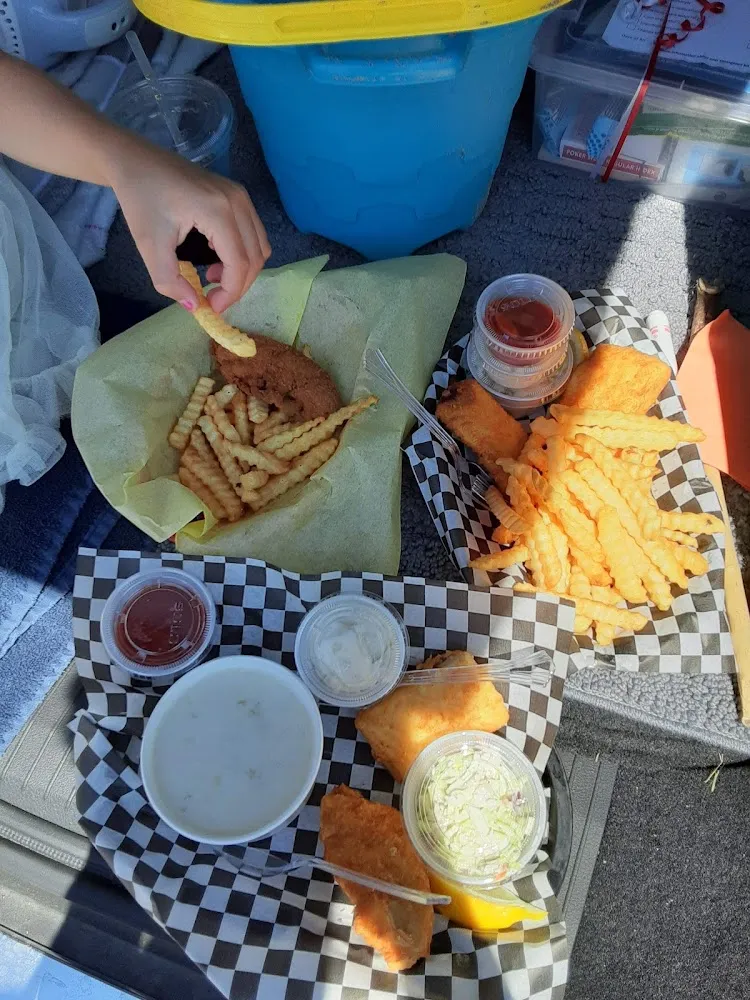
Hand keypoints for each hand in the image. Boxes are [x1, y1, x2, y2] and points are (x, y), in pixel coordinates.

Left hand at [109, 140, 270, 311]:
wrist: (135, 161)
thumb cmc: (140, 199)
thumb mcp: (149, 246)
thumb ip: (170, 281)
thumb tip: (194, 307)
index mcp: (218, 211)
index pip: (240, 264)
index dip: (230, 293)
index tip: (210, 307)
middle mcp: (237, 201)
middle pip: (256, 257)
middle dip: (238, 286)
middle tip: (212, 297)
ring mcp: (241, 195)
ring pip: (260, 247)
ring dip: (242, 271)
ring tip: (213, 276)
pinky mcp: (237, 194)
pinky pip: (253, 233)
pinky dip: (242, 254)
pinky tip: (217, 257)